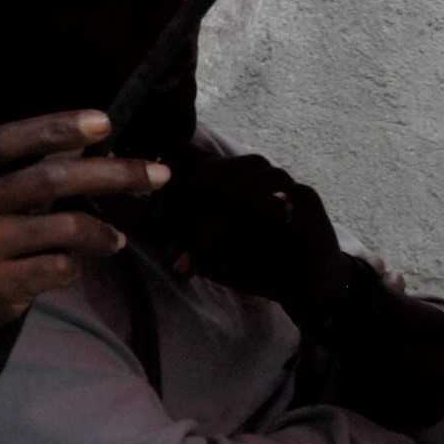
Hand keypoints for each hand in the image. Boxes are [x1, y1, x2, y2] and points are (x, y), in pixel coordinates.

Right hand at [0, 113, 159, 370]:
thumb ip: (18, 176)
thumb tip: (83, 143)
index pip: (5, 140)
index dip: (55, 127)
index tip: (105, 121)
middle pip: (48, 178)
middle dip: (113, 174)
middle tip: (157, 175)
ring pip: (65, 227)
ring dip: (102, 234)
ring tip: (115, 241)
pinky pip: (59, 267)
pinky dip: (75, 267)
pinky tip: (72, 270)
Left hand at [149, 151, 359, 320]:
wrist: (307, 286)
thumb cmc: (250, 262)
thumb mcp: (205, 246)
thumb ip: (176, 227)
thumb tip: (135, 215)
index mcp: (225, 171)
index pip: (184, 157)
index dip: (164, 189)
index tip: (149, 225)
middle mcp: (251, 168)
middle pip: (206, 173)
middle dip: (184, 219)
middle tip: (175, 258)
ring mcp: (281, 180)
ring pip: (234, 192)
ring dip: (208, 234)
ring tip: (195, 267)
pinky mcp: (306, 200)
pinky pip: (267, 212)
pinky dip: (242, 244)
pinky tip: (232, 270)